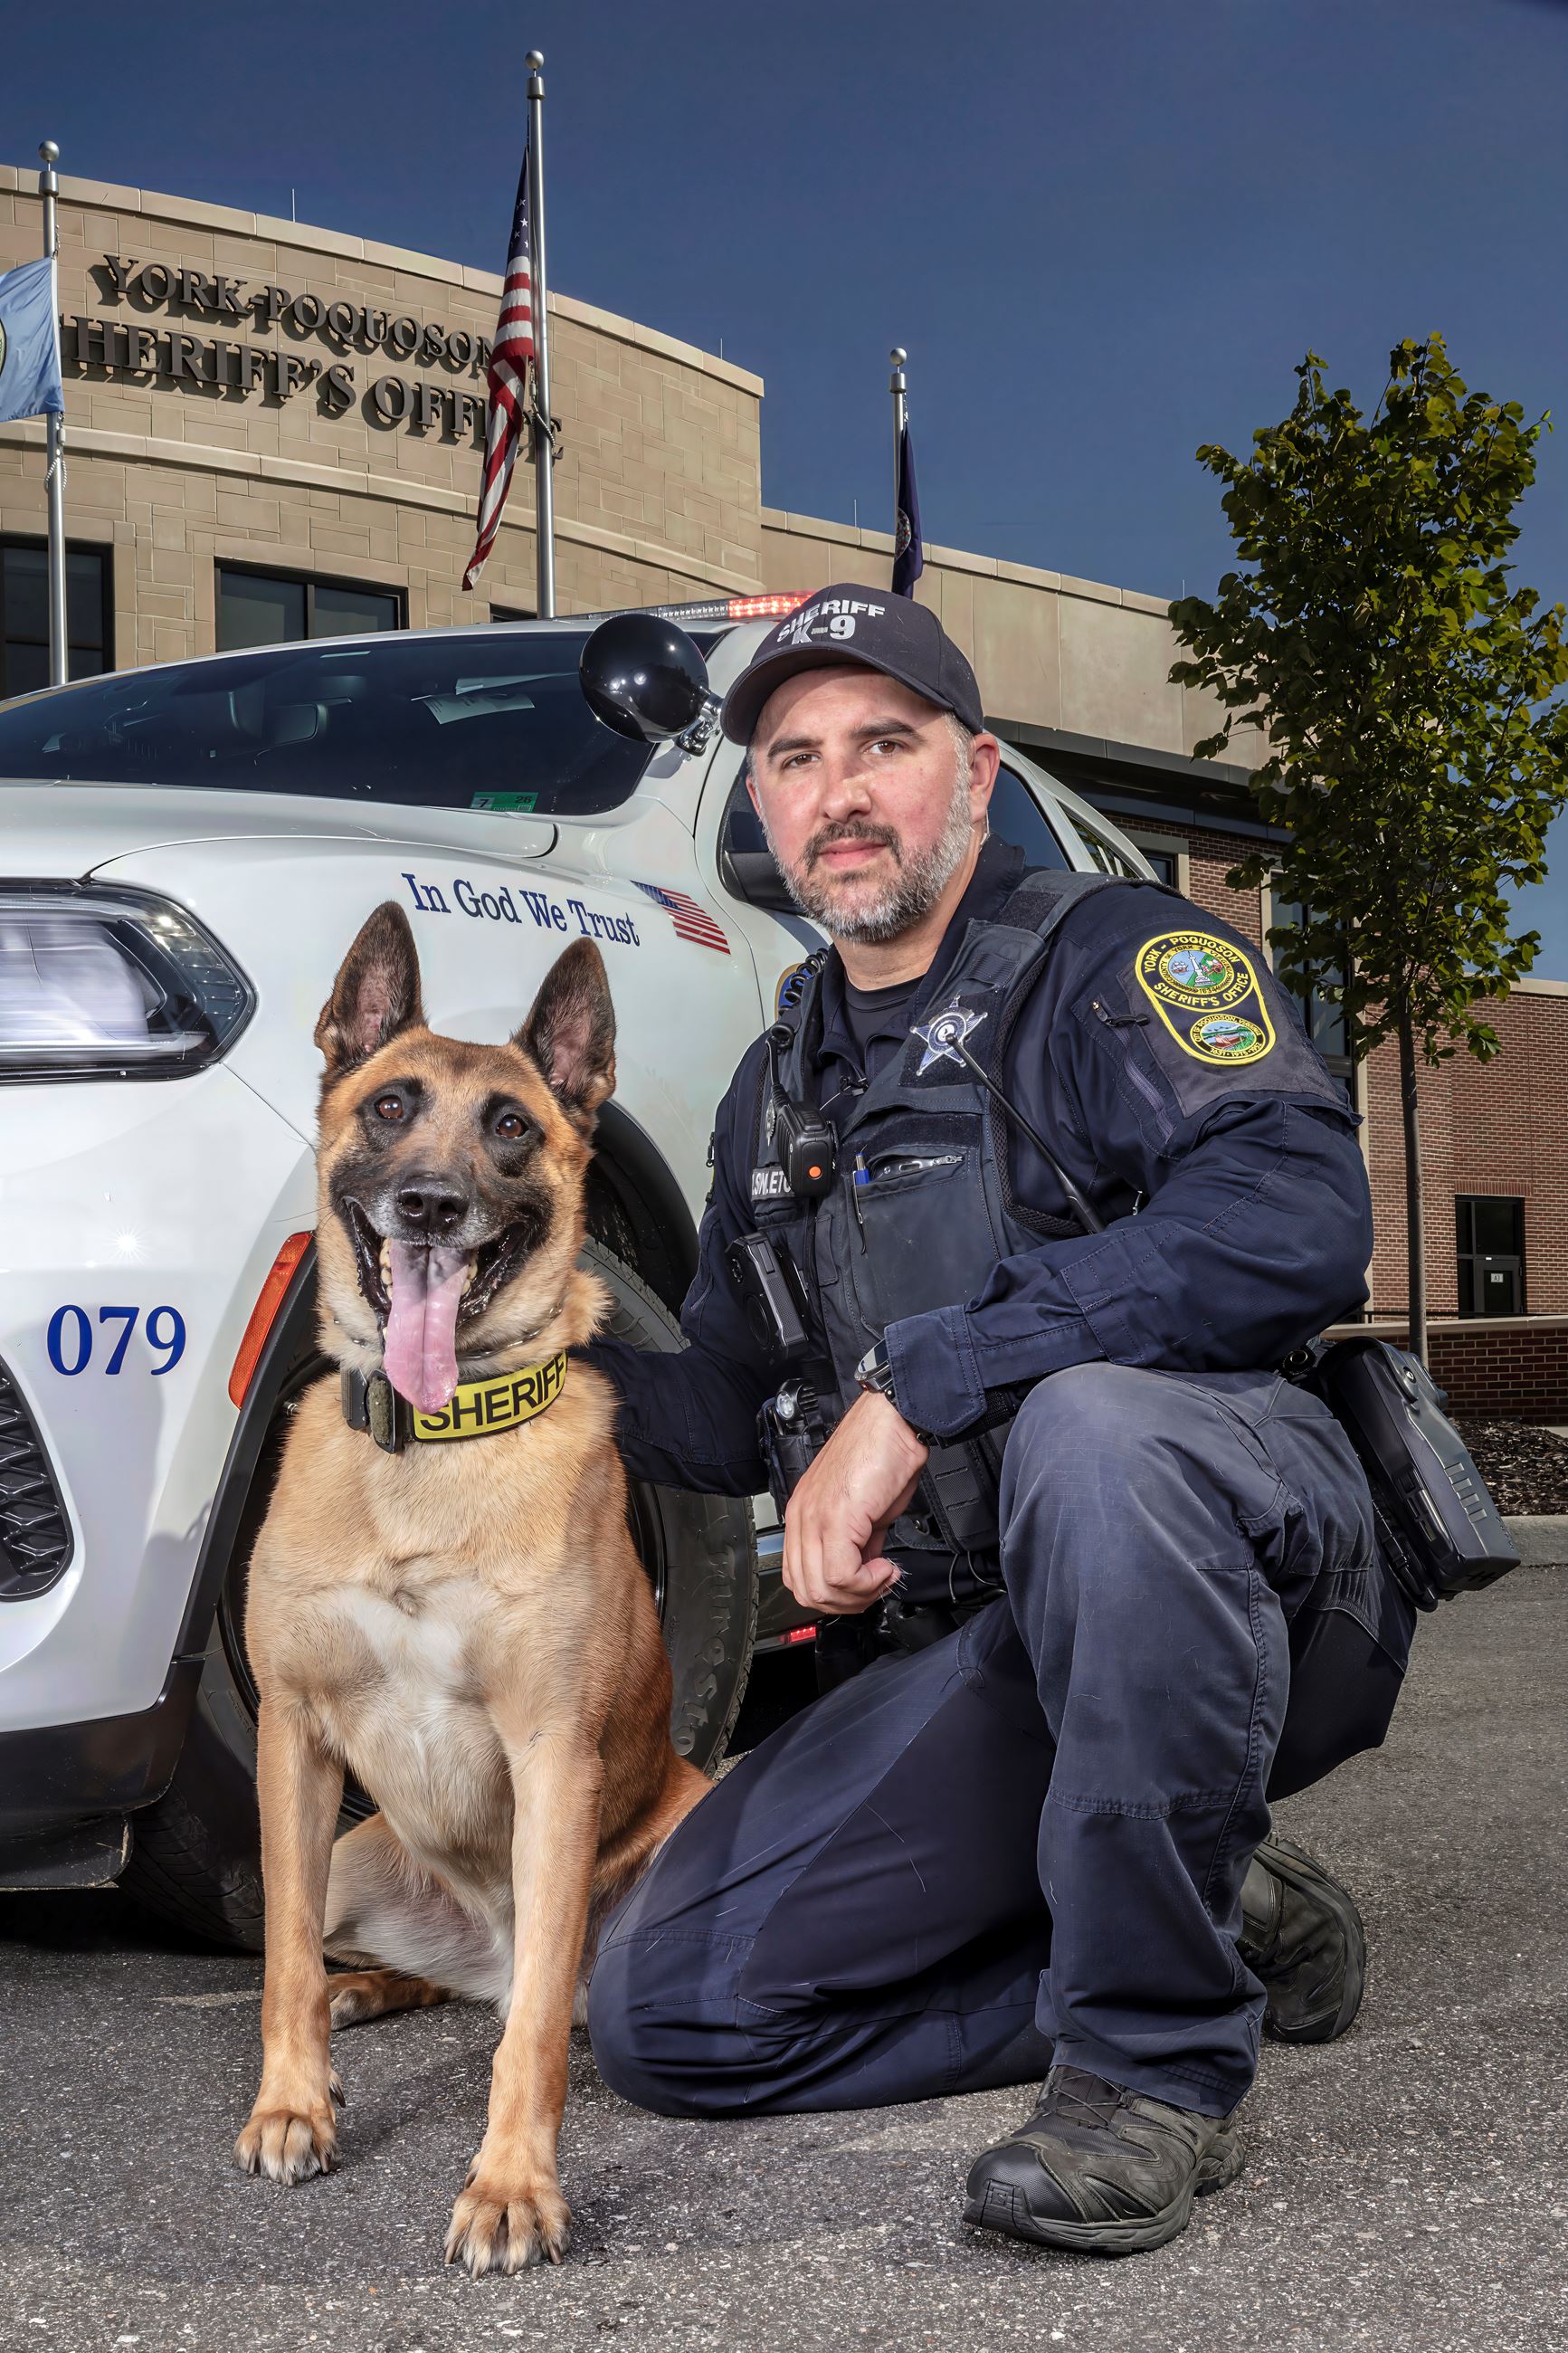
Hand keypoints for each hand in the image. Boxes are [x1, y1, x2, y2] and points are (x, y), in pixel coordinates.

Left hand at [782, 1389, 928, 1616]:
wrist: (894, 1423)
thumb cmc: (882, 1452)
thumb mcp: (867, 1510)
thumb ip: (860, 1542)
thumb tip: (865, 1567)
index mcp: (803, 1513)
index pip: (798, 1576)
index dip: (833, 1593)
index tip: (864, 1585)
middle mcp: (801, 1517)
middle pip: (805, 1590)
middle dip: (845, 1602)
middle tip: (875, 1588)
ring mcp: (815, 1518)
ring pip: (820, 1588)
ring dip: (858, 1594)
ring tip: (882, 1577)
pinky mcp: (836, 1518)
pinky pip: (840, 1574)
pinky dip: (866, 1582)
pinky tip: (885, 1568)